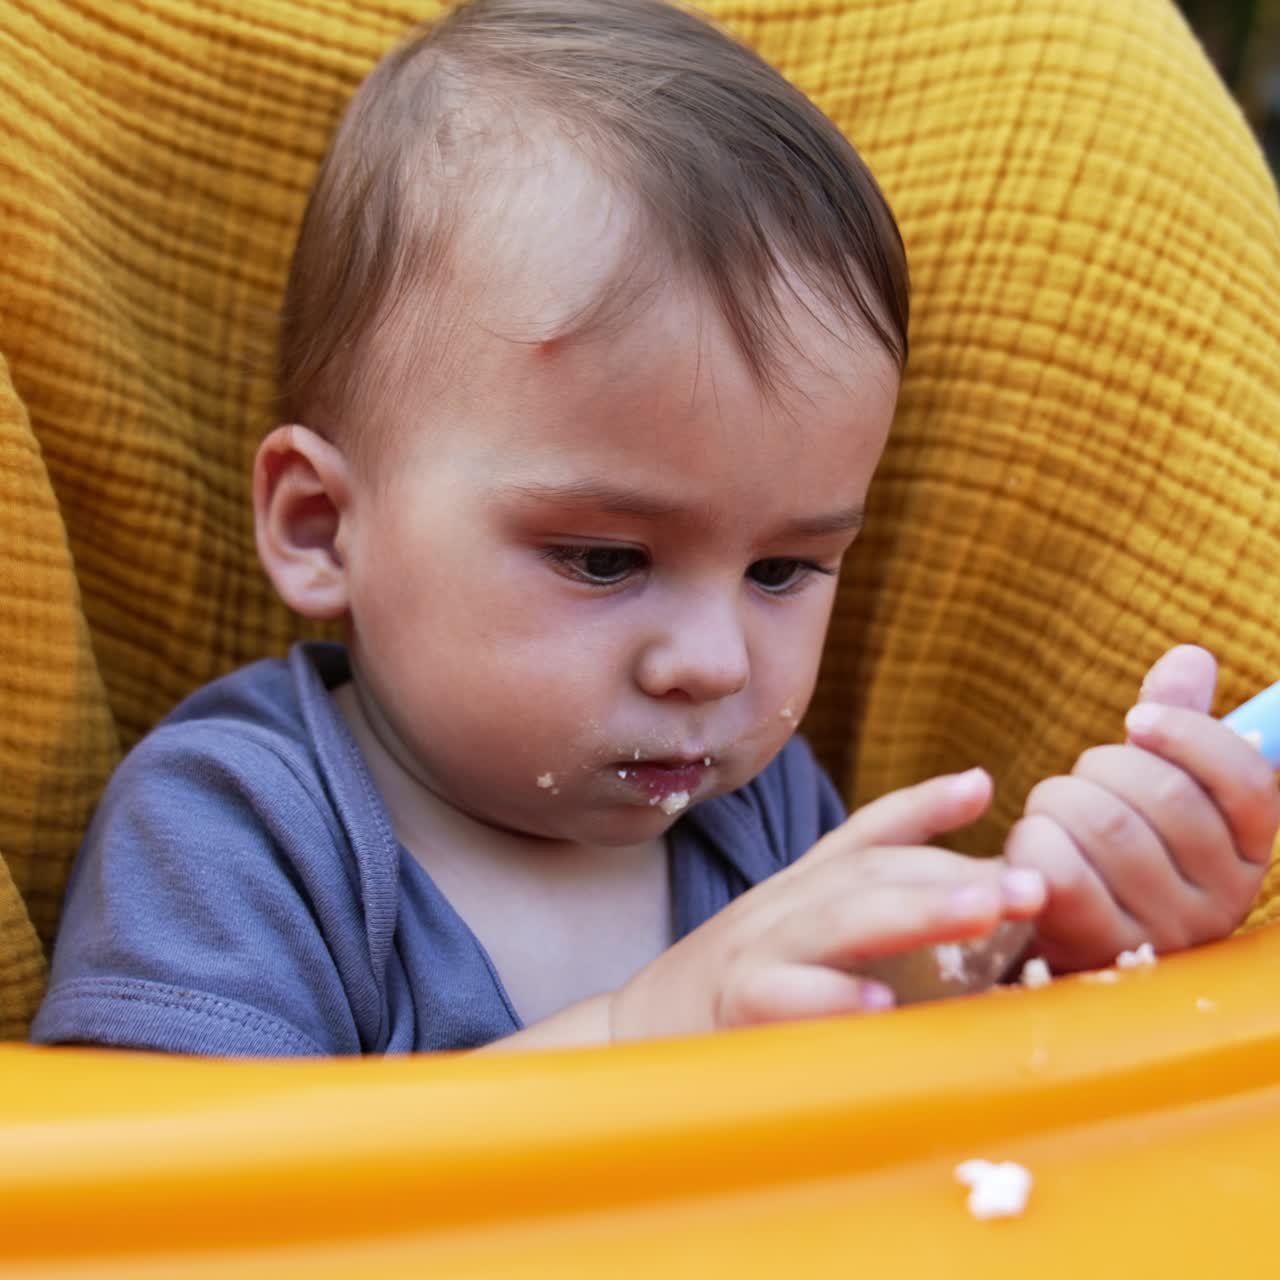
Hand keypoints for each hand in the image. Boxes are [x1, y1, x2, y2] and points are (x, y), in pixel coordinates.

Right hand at [609, 768, 1046, 1037]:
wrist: (638, 1033)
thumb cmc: (744, 993)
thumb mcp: (805, 942)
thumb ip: (874, 927)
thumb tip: (979, 915)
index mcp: (805, 890)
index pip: (865, 836)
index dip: (923, 806)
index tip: (983, 785)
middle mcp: (782, 908)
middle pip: (869, 873)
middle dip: (952, 874)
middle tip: (1031, 883)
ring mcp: (756, 953)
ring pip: (838, 921)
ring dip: (917, 911)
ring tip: (985, 911)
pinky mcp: (732, 1008)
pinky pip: (782, 997)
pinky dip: (831, 999)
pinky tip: (882, 1008)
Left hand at [1004, 645, 1279, 971]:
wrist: (1060, 940)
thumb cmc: (1110, 855)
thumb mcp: (1146, 791)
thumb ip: (1174, 729)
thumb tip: (1190, 658)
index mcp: (1246, 851)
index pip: (1250, 781)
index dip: (1190, 735)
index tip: (1135, 719)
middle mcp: (1219, 899)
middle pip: (1163, 796)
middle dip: (1099, 767)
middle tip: (1076, 781)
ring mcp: (1162, 931)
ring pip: (1105, 827)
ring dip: (1057, 802)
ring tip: (1049, 816)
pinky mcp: (1097, 951)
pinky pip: (1062, 871)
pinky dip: (1033, 842)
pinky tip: (1030, 846)